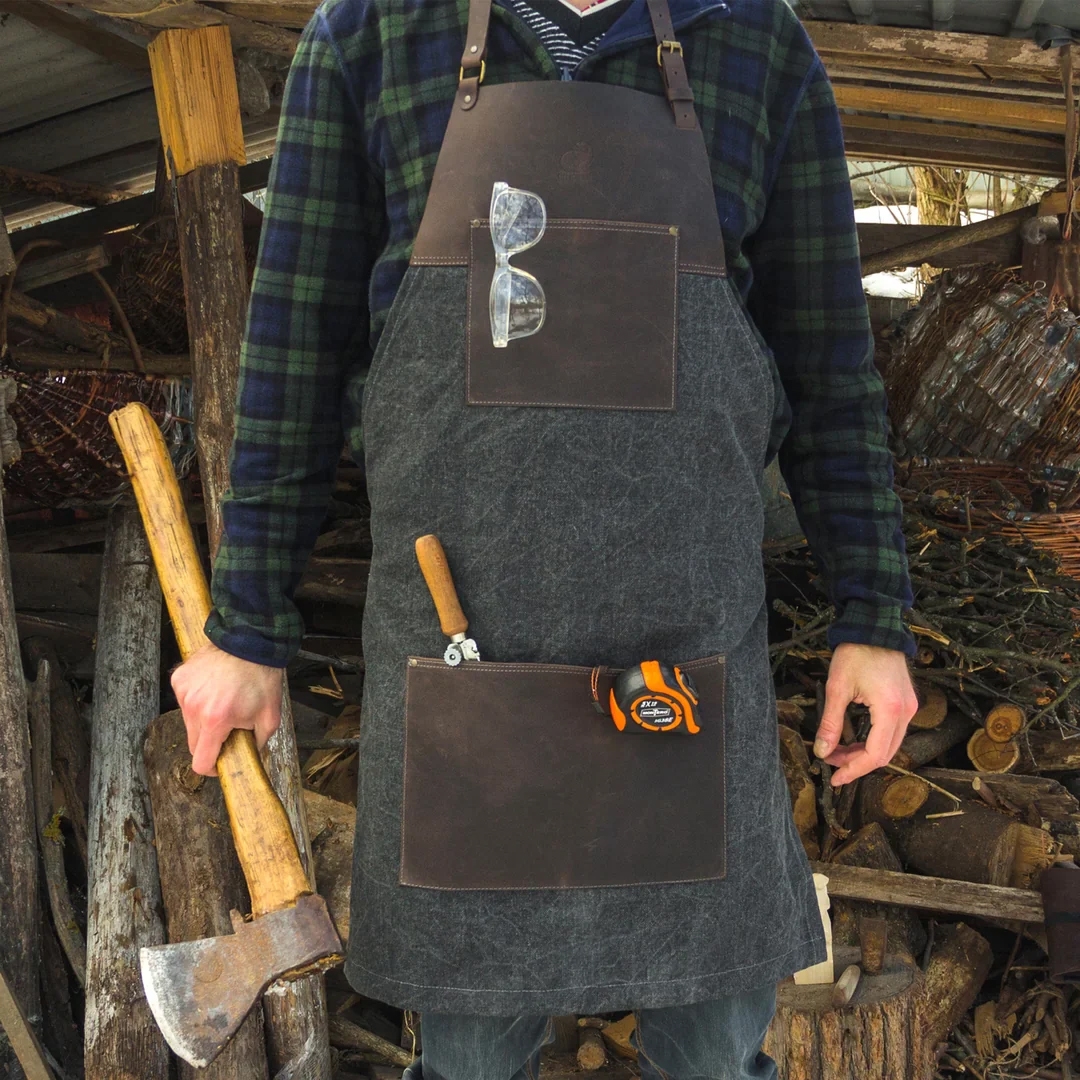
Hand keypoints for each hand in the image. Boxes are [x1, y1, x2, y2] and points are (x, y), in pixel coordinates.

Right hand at [171, 642, 283, 775]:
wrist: (251, 640)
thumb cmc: (262, 677)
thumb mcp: (270, 717)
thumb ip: (257, 743)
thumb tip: (248, 757)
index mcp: (215, 720)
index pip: (200, 761)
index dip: (211, 768)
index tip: (220, 764)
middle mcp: (193, 707)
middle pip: (193, 743)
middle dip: (210, 743)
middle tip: (228, 730)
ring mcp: (183, 692)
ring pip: (189, 722)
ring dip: (203, 720)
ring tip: (223, 703)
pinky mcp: (179, 679)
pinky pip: (185, 701)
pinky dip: (198, 701)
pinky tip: (214, 689)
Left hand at [813, 643, 917, 786]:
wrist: (875, 627)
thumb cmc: (856, 653)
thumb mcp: (837, 687)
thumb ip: (830, 722)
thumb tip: (822, 751)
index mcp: (890, 710)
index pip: (875, 755)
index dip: (854, 770)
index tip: (836, 778)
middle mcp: (906, 713)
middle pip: (885, 754)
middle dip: (857, 764)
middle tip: (832, 765)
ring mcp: (910, 708)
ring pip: (890, 745)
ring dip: (864, 753)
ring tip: (838, 752)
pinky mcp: (906, 703)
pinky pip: (892, 732)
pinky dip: (873, 740)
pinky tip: (853, 740)